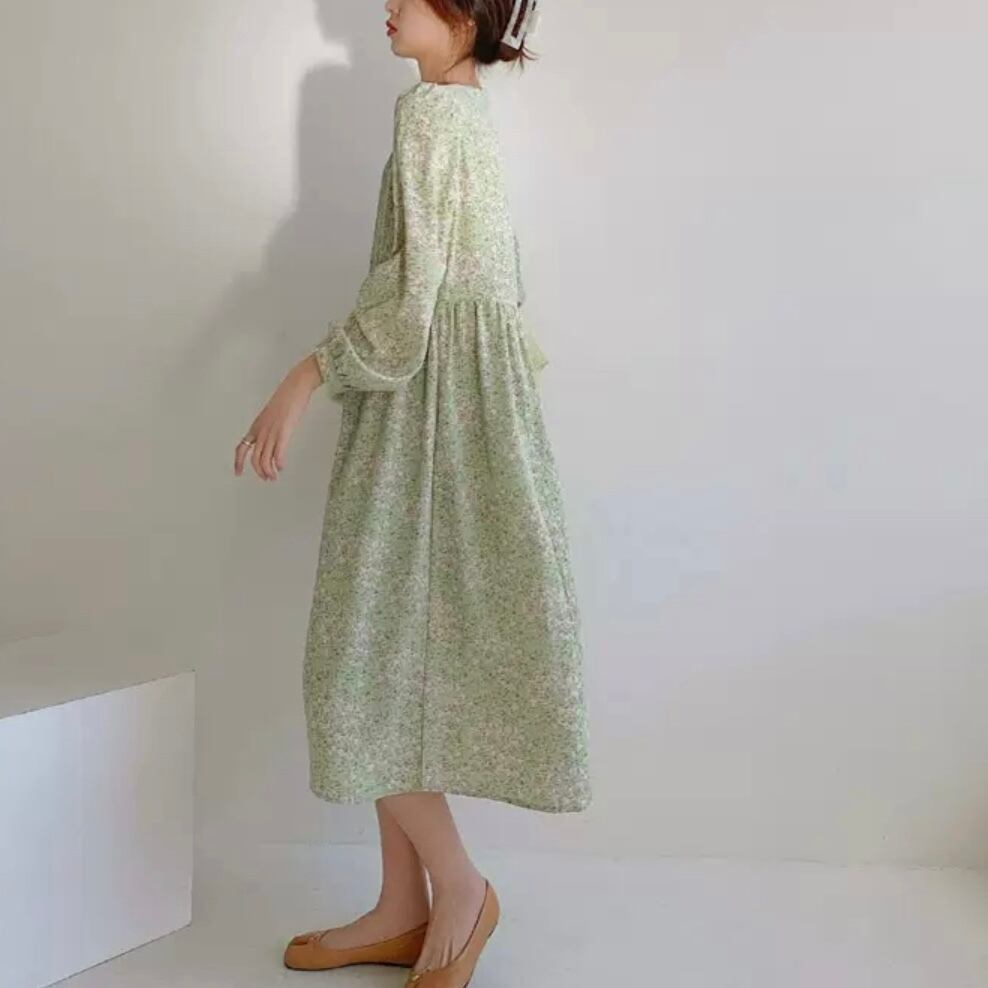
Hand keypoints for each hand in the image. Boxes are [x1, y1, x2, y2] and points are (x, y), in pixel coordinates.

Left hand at [234, 356, 322, 480]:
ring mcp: (271, 431)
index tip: (238, 473)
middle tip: (267, 478)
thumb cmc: (287, 397)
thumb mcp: (273, 413)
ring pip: (264, 458)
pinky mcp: (283, 431)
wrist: (295, 386)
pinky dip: (278, 463)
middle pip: (254, 458)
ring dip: (268, 471)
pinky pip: (277, 452)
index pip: (241, 448)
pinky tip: (281, 467)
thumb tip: (275, 434)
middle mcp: (261, 430)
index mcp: (256, 426)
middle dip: (259, 471)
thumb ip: (270, 425)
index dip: (238, 462)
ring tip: (274, 477)